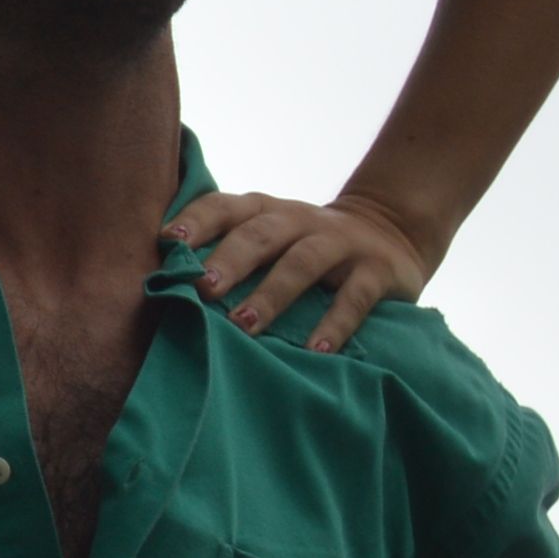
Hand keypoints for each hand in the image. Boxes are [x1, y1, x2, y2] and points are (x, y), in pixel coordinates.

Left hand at [160, 187, 431, 351]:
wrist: (393, 230)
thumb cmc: (307, 246)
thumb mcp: (273, 237)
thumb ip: (232, 251)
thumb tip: (165, 291)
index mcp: (268, 211)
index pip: (226, 206)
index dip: (197, 220)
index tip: (167, 242)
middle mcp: (301, 220)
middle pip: (261, 234)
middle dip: (229, 260)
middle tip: (201, 291)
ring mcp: (342, 243)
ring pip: (303, 262)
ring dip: (271, 293)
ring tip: (244, 326)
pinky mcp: (378, 270)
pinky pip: (354, 297)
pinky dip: (334, 324)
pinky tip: (315, 351)